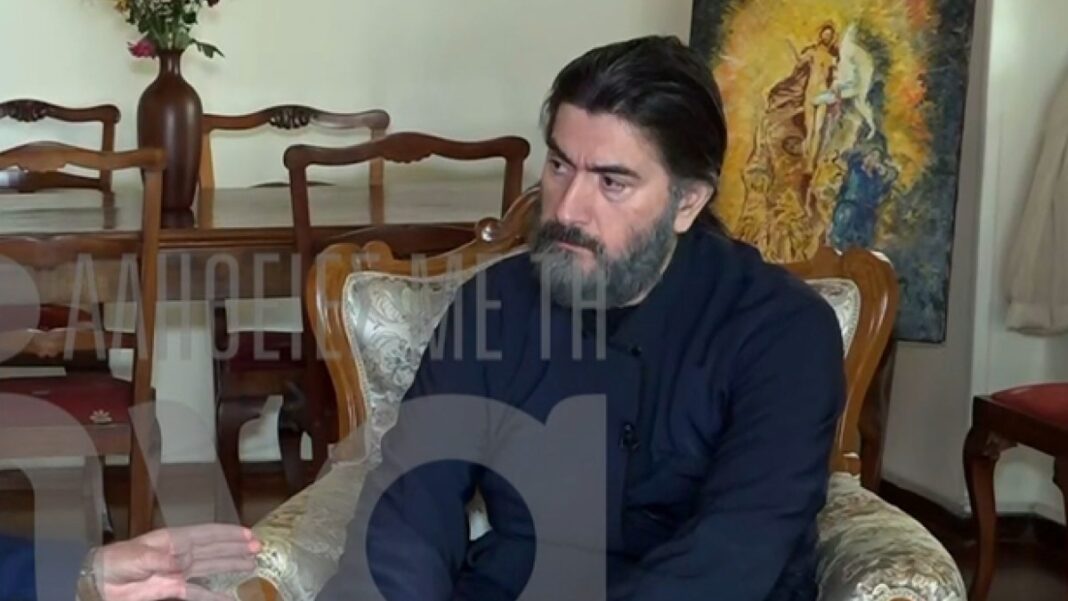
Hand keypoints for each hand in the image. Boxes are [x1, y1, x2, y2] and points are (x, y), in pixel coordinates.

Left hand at [93, 524, 261, 600]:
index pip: (207, 534)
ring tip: (252, 565)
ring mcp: (178, 572)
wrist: (99, 582)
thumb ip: (159, 559)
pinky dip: (215, 595)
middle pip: (214, 549)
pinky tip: (229, 597)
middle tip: (259, 548)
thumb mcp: (136, 557)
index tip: (248, 534)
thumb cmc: (116, 562)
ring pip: (212, 567)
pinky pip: (199, 592)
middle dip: (236, 548)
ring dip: (231, 565)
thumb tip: (180, 562)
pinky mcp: (173, 589)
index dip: (228, 534)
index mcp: (173, 540)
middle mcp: (180, 554)